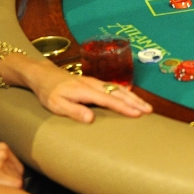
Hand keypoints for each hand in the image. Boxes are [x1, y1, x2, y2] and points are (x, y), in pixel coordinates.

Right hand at [0, 143, 24, 189]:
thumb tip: (7, 179)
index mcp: (2, 148)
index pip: (18, 168)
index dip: (13, 181)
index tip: (5, 189)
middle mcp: (3, 153)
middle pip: (19, 175)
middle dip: (12, 186)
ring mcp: (0, 162)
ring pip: (17, 183)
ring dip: (9, 192)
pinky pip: (11, 188)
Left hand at [36, 68, 151, 122]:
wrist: (43, 75)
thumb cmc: (49, 92)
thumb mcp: (56, 105)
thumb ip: (73, 111)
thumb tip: (91, 119)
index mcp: (85, 90)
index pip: (109, 100)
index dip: (124, 108)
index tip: (137, 114)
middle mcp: (93, 84)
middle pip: (118, 93)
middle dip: (135, 102)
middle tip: (149, 110)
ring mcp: (95, 82)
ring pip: (118, 88)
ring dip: (133, 97)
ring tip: (146, 106)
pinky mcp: (94, 82)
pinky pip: (114, 87)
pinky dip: (126, 92)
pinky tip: (132, 96)